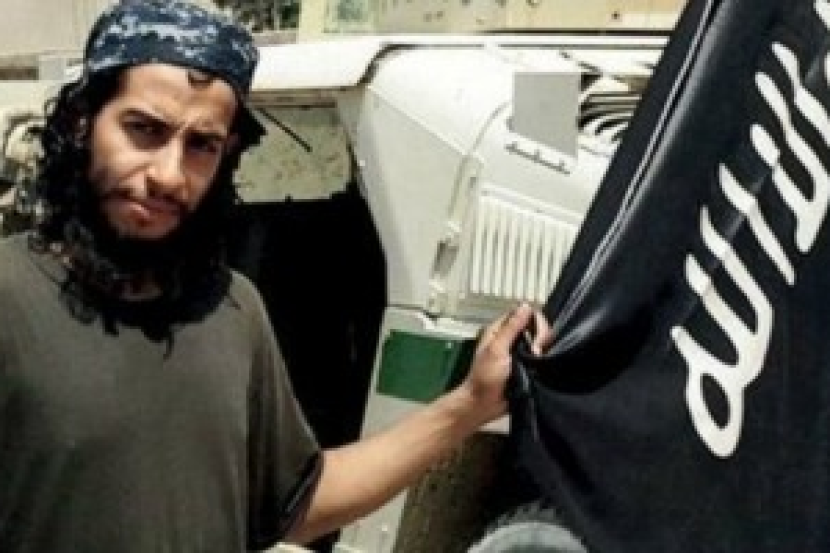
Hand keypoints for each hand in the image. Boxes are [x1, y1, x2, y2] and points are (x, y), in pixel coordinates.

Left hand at [459, 303, 552, 424]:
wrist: (484, 405)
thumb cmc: (485, 377)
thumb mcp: (497, 350)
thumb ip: (512, 328)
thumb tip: (526, 305)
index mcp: (501, 330)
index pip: (525, 313)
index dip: (535, 322)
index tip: (536, 340)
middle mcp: (512, 338)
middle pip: (536, 326)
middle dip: (541, 338)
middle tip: (535, 355)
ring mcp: (520, 352)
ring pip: (541, 342)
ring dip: (543, 351)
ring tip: (537, 364)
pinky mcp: (527, 366)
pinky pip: (541, 357)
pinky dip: (544, 360)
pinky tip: (542, 367)